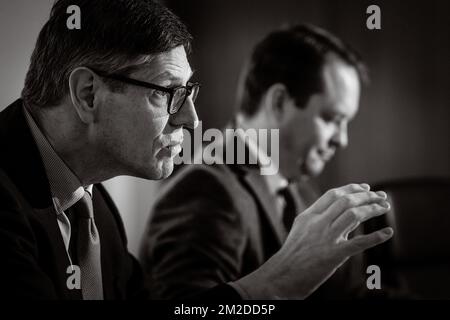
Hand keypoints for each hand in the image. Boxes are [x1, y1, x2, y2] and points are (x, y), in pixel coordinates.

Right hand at [234, 183, 392, 298]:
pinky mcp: (334, 254)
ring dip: (372, 209)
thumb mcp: (300, 230)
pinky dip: (375, 237)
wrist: (281, 276)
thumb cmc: (292, 255)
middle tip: (381, 195)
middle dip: (367, 195)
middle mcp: (318, 223)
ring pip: (353, 215)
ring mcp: (326, 238)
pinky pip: (359, 242)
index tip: (366, 188)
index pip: (333, 194)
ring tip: (384, 207)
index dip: (352, 188)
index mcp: (308, 216)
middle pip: (346, 201)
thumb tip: (336, 212)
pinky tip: (387, 233)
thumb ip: (316, 219)